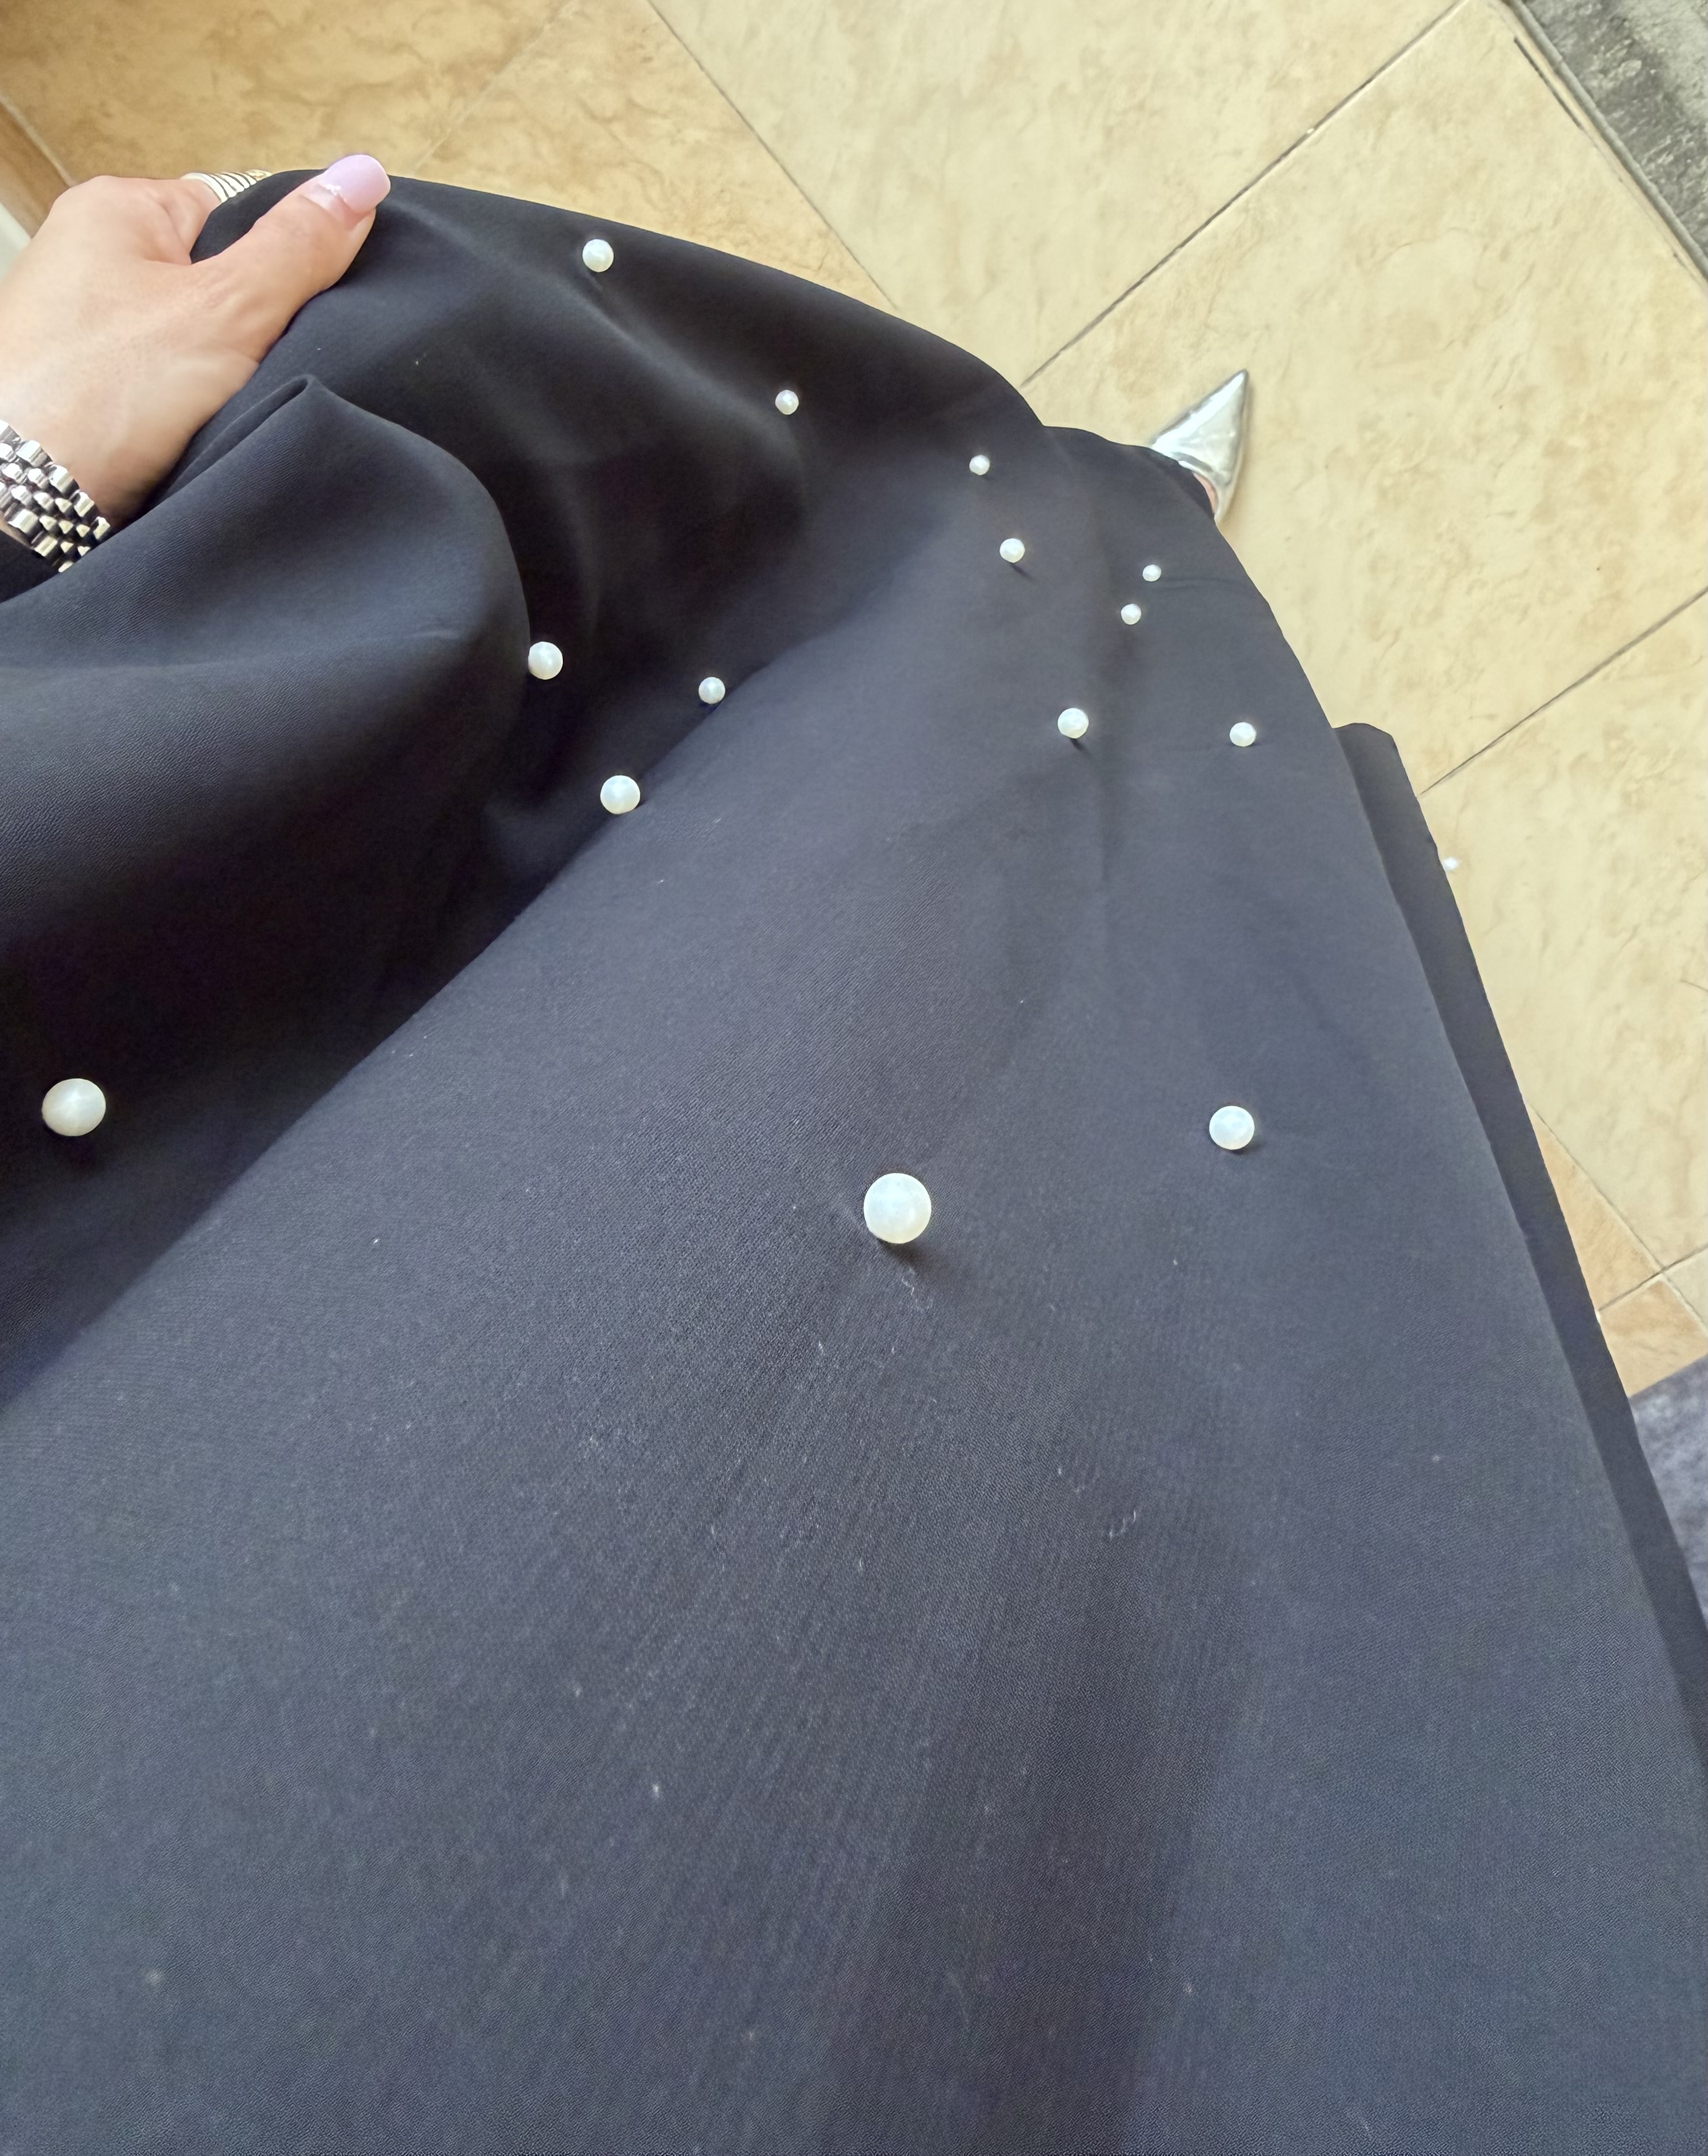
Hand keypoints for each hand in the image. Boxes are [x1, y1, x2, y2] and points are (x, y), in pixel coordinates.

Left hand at [0, 154, 389, 527]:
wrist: (22, 499)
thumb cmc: (107, 392)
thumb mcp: (229, 310)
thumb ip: (299, 248)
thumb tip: (362, 176)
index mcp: (113, 210)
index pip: (231, 212)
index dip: (277, 268)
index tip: (291, 318)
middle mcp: (83, 256)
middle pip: (211, 282)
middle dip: (247, 331)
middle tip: (258, 372)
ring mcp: (75, 326)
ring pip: (187, 344)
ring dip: (217, 380)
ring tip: (221, 410)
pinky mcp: (75, 390)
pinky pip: (156, 391)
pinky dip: (179, 415)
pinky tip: (187, 438)